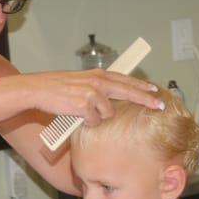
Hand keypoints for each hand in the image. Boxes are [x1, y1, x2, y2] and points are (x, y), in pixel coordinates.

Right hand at [24, 69, 162, 125]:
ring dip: (98, 117)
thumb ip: (97, 87)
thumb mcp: (80, 81)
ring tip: (81, 112)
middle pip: (128, 92)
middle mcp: (98, 82)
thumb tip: (110, 98)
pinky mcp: (84, 106)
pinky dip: (86, 122)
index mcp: (98, 75)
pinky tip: (75, 116)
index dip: (141, 86)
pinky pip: (94, 122)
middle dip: (146, 99)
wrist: (38, 90)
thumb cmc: (56, 88)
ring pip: (108, 113)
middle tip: (160, 104)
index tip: (155, 90)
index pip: (125, 80)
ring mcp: (92, 94)